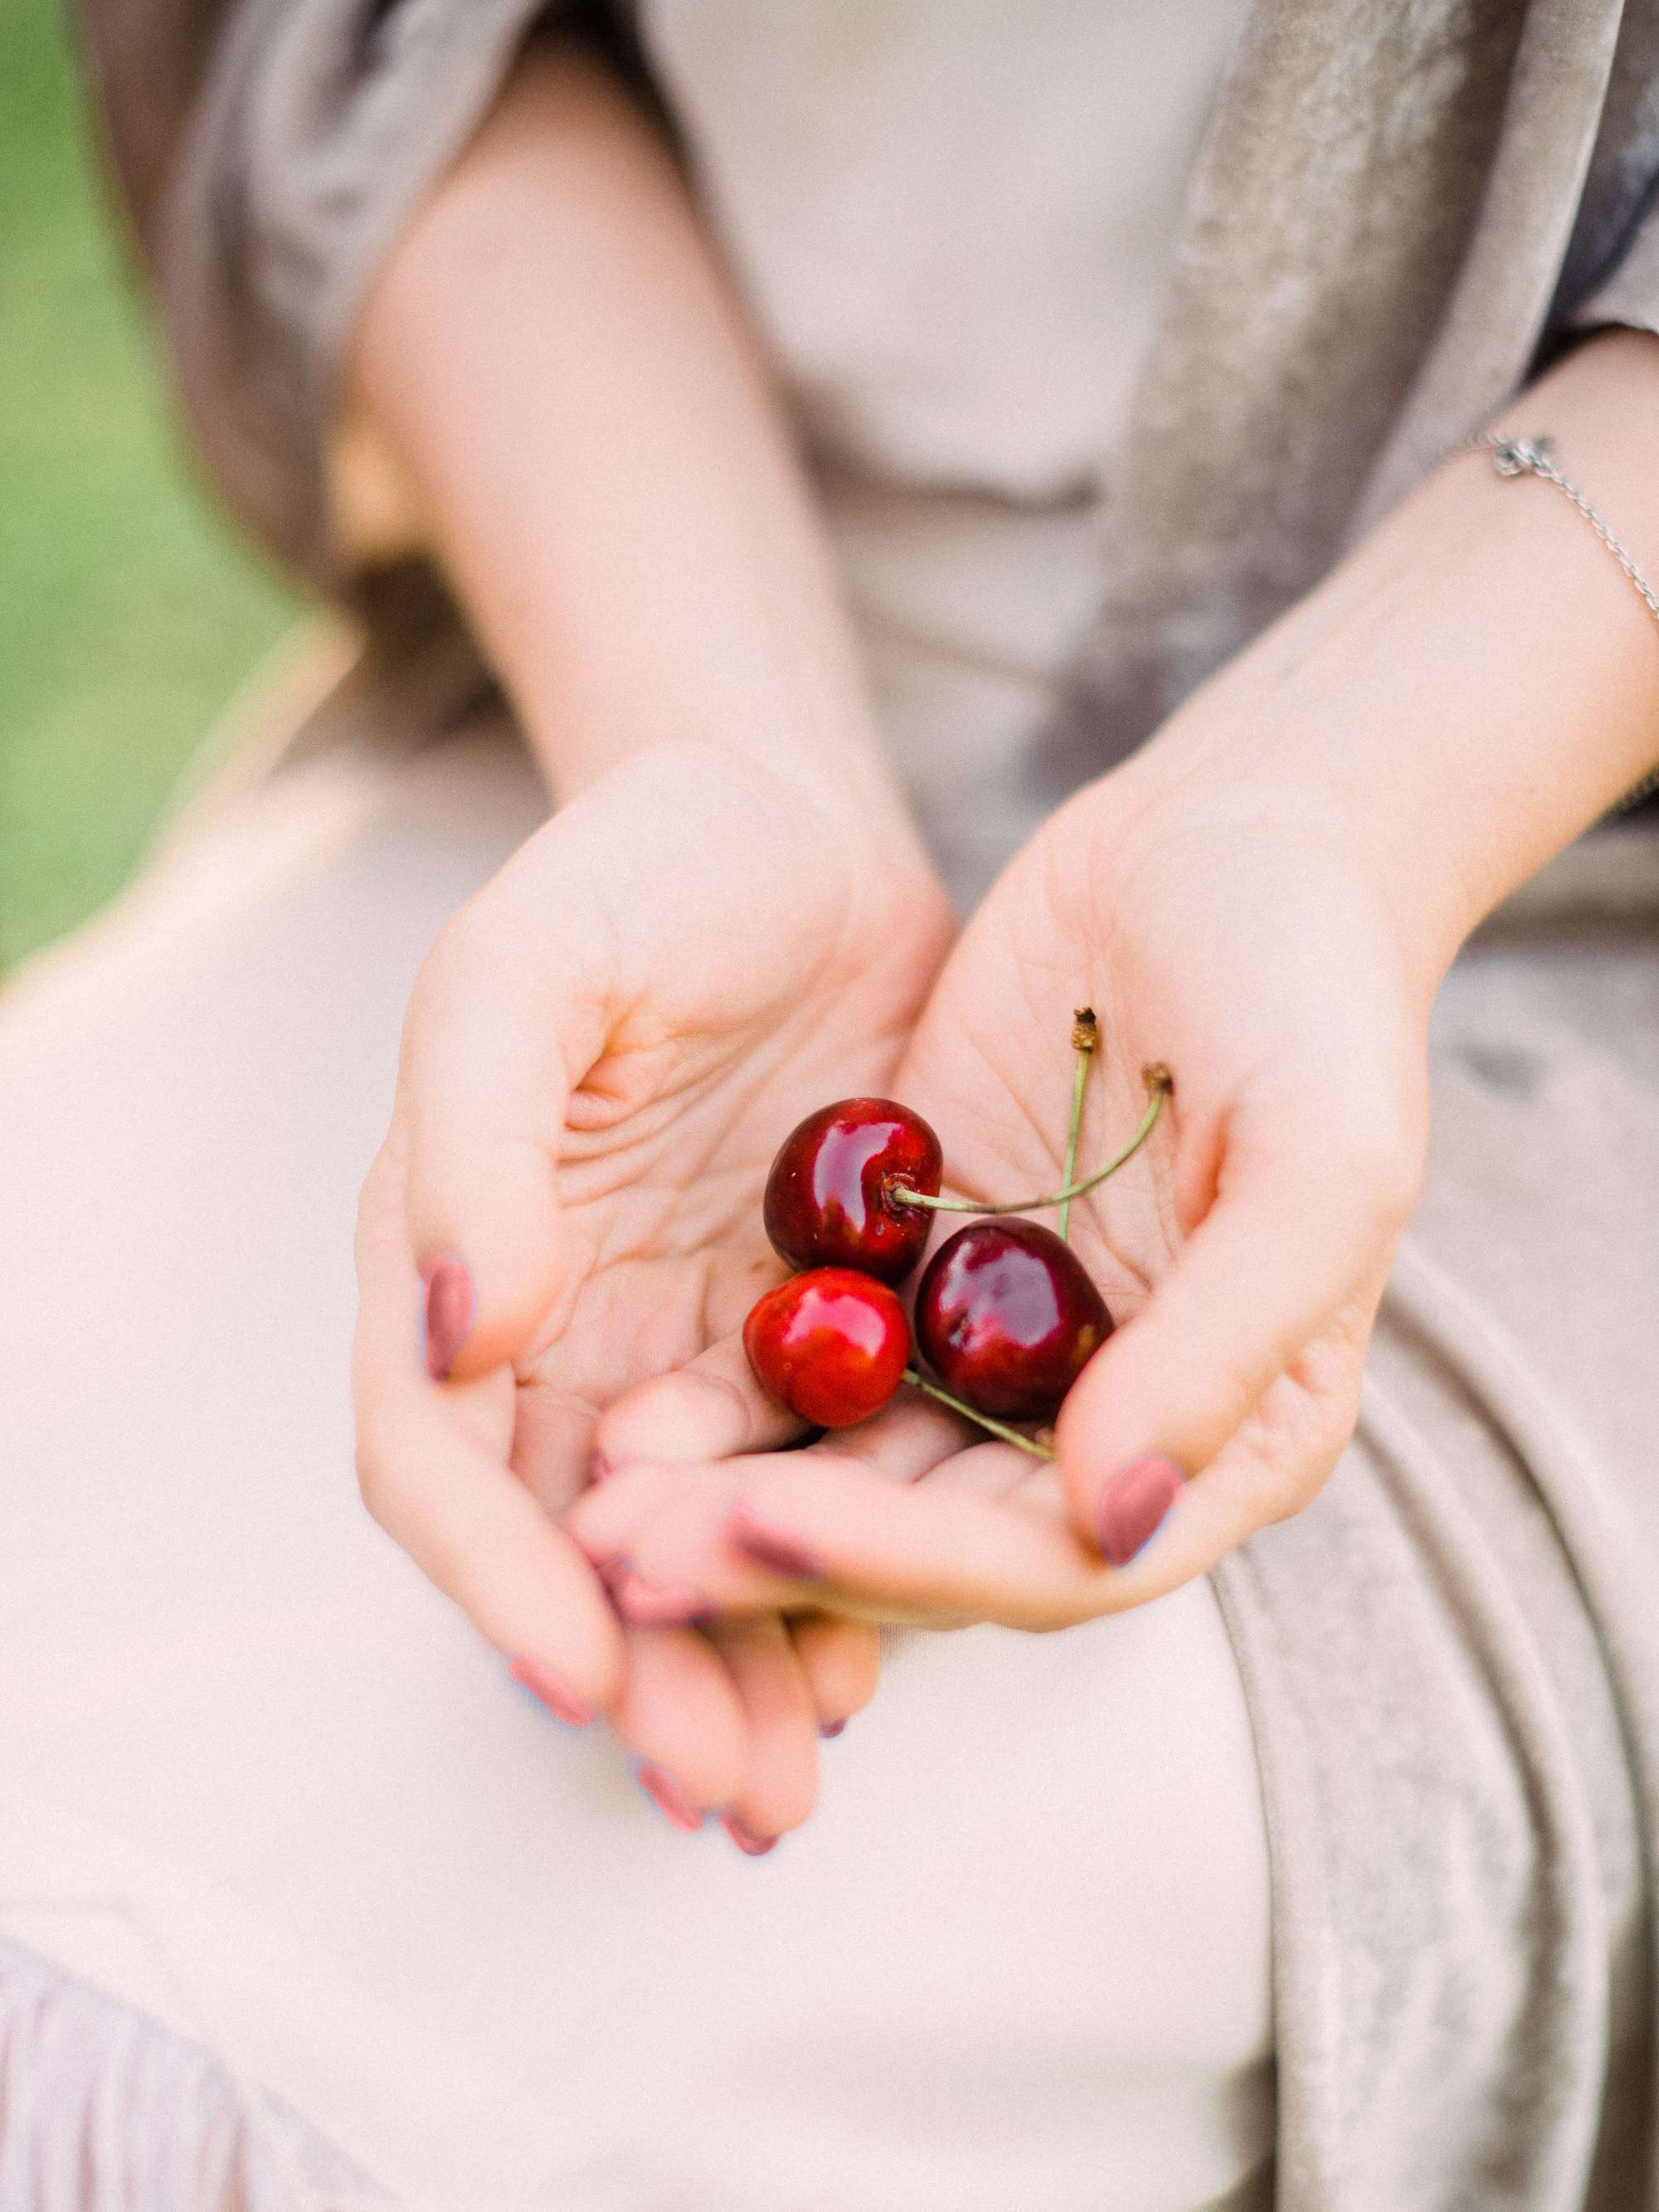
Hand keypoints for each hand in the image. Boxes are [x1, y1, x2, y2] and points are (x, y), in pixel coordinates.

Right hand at [353, 739, 951, 1830]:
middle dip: (637, 1677)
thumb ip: (476, 1136)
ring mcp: (682, 1346)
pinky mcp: (804, 1339)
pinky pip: (809, 1484)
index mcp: (454, 1258)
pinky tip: (884, 1658)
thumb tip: (456, 1334)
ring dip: (737, 1668)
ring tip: (798, 1780)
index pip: (439, 1456)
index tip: (578, 1673)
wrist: (793, 832)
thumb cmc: (642, 870)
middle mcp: (556, 1331)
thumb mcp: (533, 964)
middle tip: (720, 1792)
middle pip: (573, 1545)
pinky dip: (834, 1578)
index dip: (497, 1577)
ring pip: (695, 1546)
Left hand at [567, 727, 1432, 1627]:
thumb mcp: (1322, 1159)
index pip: (1057, 1558)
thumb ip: (1225, 1345)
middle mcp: (1110, 1421)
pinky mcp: (920, 1264)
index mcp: (1231, 1437)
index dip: (909, 1564)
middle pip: (933, 1539)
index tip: (761, 1523)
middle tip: (622, 1556)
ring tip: (595, 1509)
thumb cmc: (1314, 989)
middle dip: (783, 1555)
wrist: (1232, 832)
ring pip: (855, 1464)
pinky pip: (815, 1353)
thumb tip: (1108, 1514)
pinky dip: (728, 1392)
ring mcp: (1003, 1345)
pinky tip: (624, 1404)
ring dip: (729, 1497)